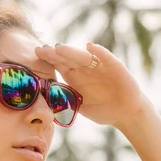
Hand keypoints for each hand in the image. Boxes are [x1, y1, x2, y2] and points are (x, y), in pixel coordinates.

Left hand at [35, 42, 152, 128]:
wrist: (125, 113)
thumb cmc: (102, 110)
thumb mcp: (79, 106)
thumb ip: (66, 100)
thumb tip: (45, 102)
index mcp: (75, 77)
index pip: (59, 65)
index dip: (49, 59)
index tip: (36, 54)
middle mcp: (85, 69)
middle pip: (68, 59)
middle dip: (55, 54)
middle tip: (42, 49)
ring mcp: (100, 66)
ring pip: (83, 57)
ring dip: (72, 52)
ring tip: (59, 48)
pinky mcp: (115, 67)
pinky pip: (106, 58)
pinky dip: (99, 52)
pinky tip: (90, 47)